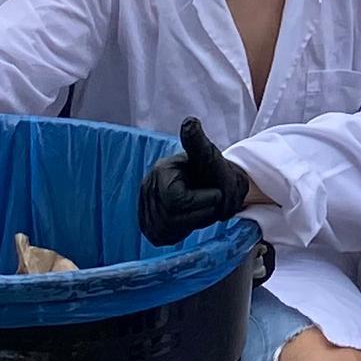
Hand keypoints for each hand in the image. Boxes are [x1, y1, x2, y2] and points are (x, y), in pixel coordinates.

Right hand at [137, 116, 249, 245]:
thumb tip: (190, 122)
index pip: (177, 200)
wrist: (215, 187)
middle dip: (200, 213)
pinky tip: (189, 218)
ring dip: (194, 223)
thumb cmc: (214, 170)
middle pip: (172, 217)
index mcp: (161, 171)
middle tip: (210, 202)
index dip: (203, 201)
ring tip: (201, 209)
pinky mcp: (149, 225)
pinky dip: (183, 231)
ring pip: (169, 229)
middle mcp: (148, 189)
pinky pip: (165, 237)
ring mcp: (144, 207)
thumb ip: (197, 142)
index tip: (215, 193)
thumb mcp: (209, 155)